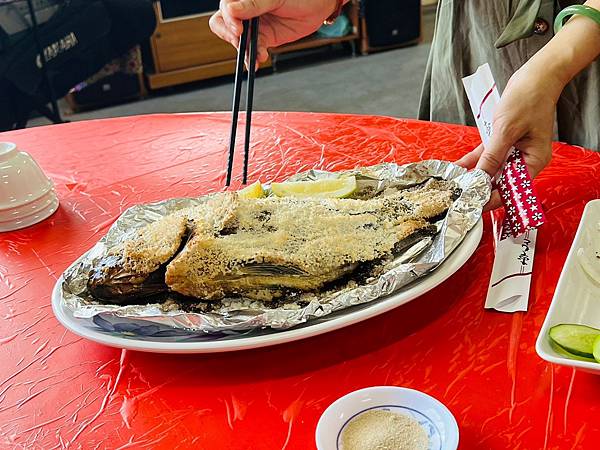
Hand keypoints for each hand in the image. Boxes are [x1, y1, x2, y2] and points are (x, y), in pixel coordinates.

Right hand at [209, 0, 337, 64]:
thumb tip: (231, 10)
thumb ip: (253, 4)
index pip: (225, 9)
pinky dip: (254, 57)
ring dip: (245, 50)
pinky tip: (259, 59)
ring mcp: (254, 25)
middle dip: (231, 36)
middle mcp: (245, 10)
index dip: (228, 20)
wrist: (319, 5)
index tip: (238, 29)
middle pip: (224, 25)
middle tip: (241, 41)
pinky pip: (253, 49)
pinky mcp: (264, 38)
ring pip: (239, 41)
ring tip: (255, 55)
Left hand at [456, 62, 559, 210]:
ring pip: (491, 170)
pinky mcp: (504, 142)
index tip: (475, 206)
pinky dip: (473, 161)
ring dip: (475, 176)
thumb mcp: (506, 130)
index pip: (513, 188)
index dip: (493, 198)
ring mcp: (514, 151)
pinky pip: (486, 156)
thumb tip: (481, 177)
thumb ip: (493, 156)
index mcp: (534, 160)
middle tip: (461, 198)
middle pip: (501, 181)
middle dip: (481, 189)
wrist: (535, 76)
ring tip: (456, 187)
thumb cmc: (528, 99)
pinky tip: (457, 168)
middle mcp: (526, 159)